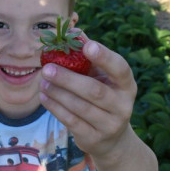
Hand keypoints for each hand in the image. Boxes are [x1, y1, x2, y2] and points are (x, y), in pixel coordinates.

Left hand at [39, 38, 136, 162]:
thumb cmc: (103, 97)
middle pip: (94, 91)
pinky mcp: (94, 138)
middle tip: (47, 68)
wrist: (112, 139)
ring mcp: (110, 124)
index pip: (120, 68)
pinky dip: (55, 108)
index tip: (87, 45)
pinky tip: (44, 97)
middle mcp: (123, 105)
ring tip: (43, 82)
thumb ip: (88, 56)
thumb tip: (73, 30)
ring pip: (80, 107)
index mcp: (126, 85)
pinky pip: (72, 121)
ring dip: (58, 93)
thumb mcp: (101, 77)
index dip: (105, 57)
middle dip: (68, 79)